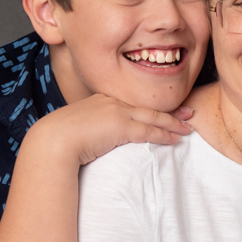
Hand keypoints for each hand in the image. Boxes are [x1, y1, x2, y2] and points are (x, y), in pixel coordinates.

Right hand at [32, 93, 193, 165]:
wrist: (52, 140)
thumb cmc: (57, 139)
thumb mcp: (75, 129)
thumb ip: (89, 131)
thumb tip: (92, 141)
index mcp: (100, 100)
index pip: (132, 103)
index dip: (150, 107)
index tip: (164, 109)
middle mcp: (111, 102)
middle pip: (147, 106)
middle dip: (170, 110)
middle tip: (189, 111)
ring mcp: (117, 112)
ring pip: (153, 117)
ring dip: (173, 123)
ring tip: (188, 128)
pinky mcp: (122, 126)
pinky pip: (149, 131)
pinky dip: (165, 135)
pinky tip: (175, 139)